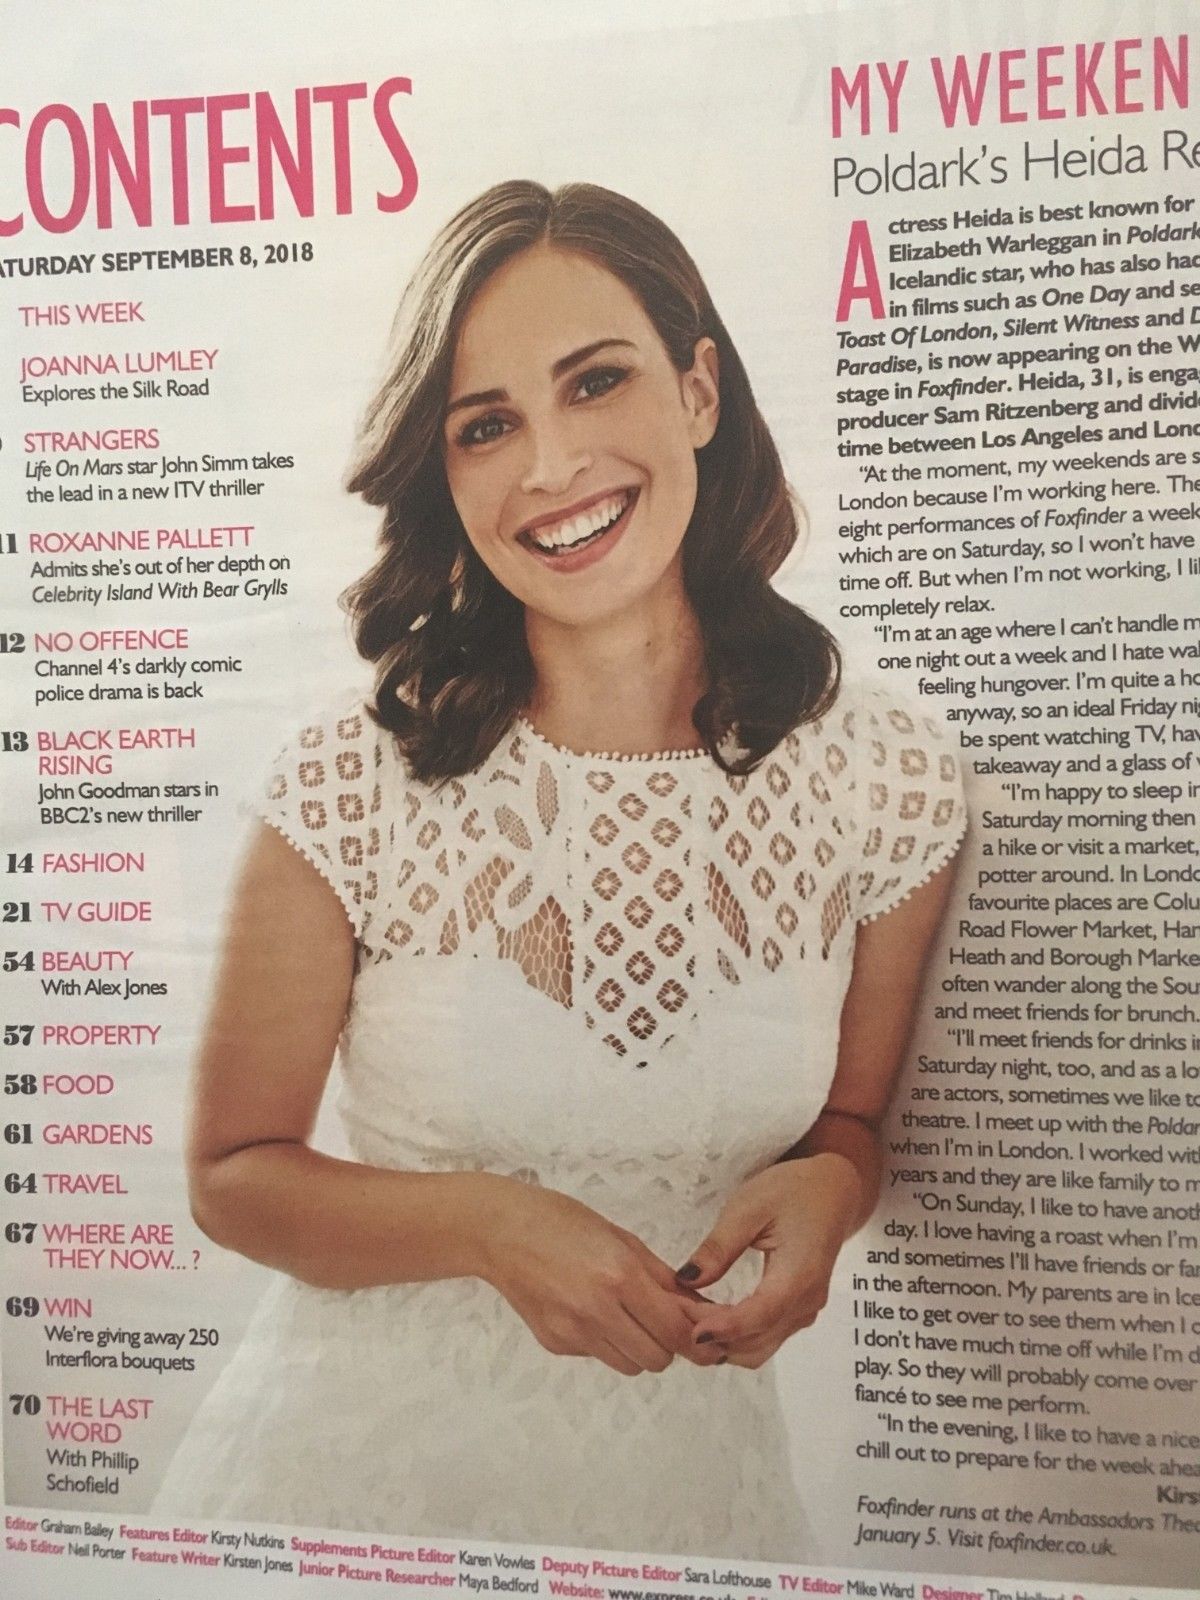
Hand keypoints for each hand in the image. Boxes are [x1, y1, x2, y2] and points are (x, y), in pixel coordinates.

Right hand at [477, 1181, 720, 1376]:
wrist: (499, 1231)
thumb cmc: (561, 1221)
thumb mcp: (619, 1237)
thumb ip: (660, 1276)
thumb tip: (697, 1306)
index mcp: (619, 1276)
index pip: (674, 1331)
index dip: (695, 1337)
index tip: (706, 1335)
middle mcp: (597, 1310)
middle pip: (658, 1359)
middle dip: (668, 1344)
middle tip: (661, 1320)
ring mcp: (573, 1332)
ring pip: (630, 1365)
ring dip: (638, 1348)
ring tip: (625, 1315)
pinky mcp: (555, 1344)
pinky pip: (598, 1356)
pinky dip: (606, 1343)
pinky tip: (589, 1311)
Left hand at [674, 1154, 860, 1367]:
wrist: (833, 1191)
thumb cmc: (793, 1191)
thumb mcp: (749, 1206)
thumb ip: (718, 1247)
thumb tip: (686, 1280)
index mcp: (799, 1275)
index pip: (758, 1316)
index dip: (722, 1328)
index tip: (688, 1329)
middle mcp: (805, 1303)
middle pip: (757, 1343)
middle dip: (714, 1338)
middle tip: (674, 1315)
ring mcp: (804, 1311)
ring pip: (760, 1347)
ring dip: (722, 1341)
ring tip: (687, 1315)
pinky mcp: (798, 1311)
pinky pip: (765, 1336)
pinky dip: (735, 1334)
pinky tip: (710, 1315)